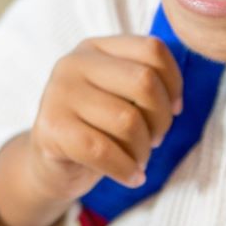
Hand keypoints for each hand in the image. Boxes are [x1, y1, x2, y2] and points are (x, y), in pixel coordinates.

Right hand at [0, 35, 183, 225]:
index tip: (175, 109)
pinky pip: (103, 151)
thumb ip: (146, 86)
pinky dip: (126, 169)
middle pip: (144, 81)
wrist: (52, 165)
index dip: (174, 83)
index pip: (151, 49)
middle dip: (161, 119)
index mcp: (96, 48)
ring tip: (140, 159)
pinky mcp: (51, 129)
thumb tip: (174, 104)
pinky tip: (132, 177)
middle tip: (156, 139)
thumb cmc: (98, 128)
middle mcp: (74, 63)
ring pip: (127, 120)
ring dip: (143, 150)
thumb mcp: (121, 97)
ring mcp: (59, 93)